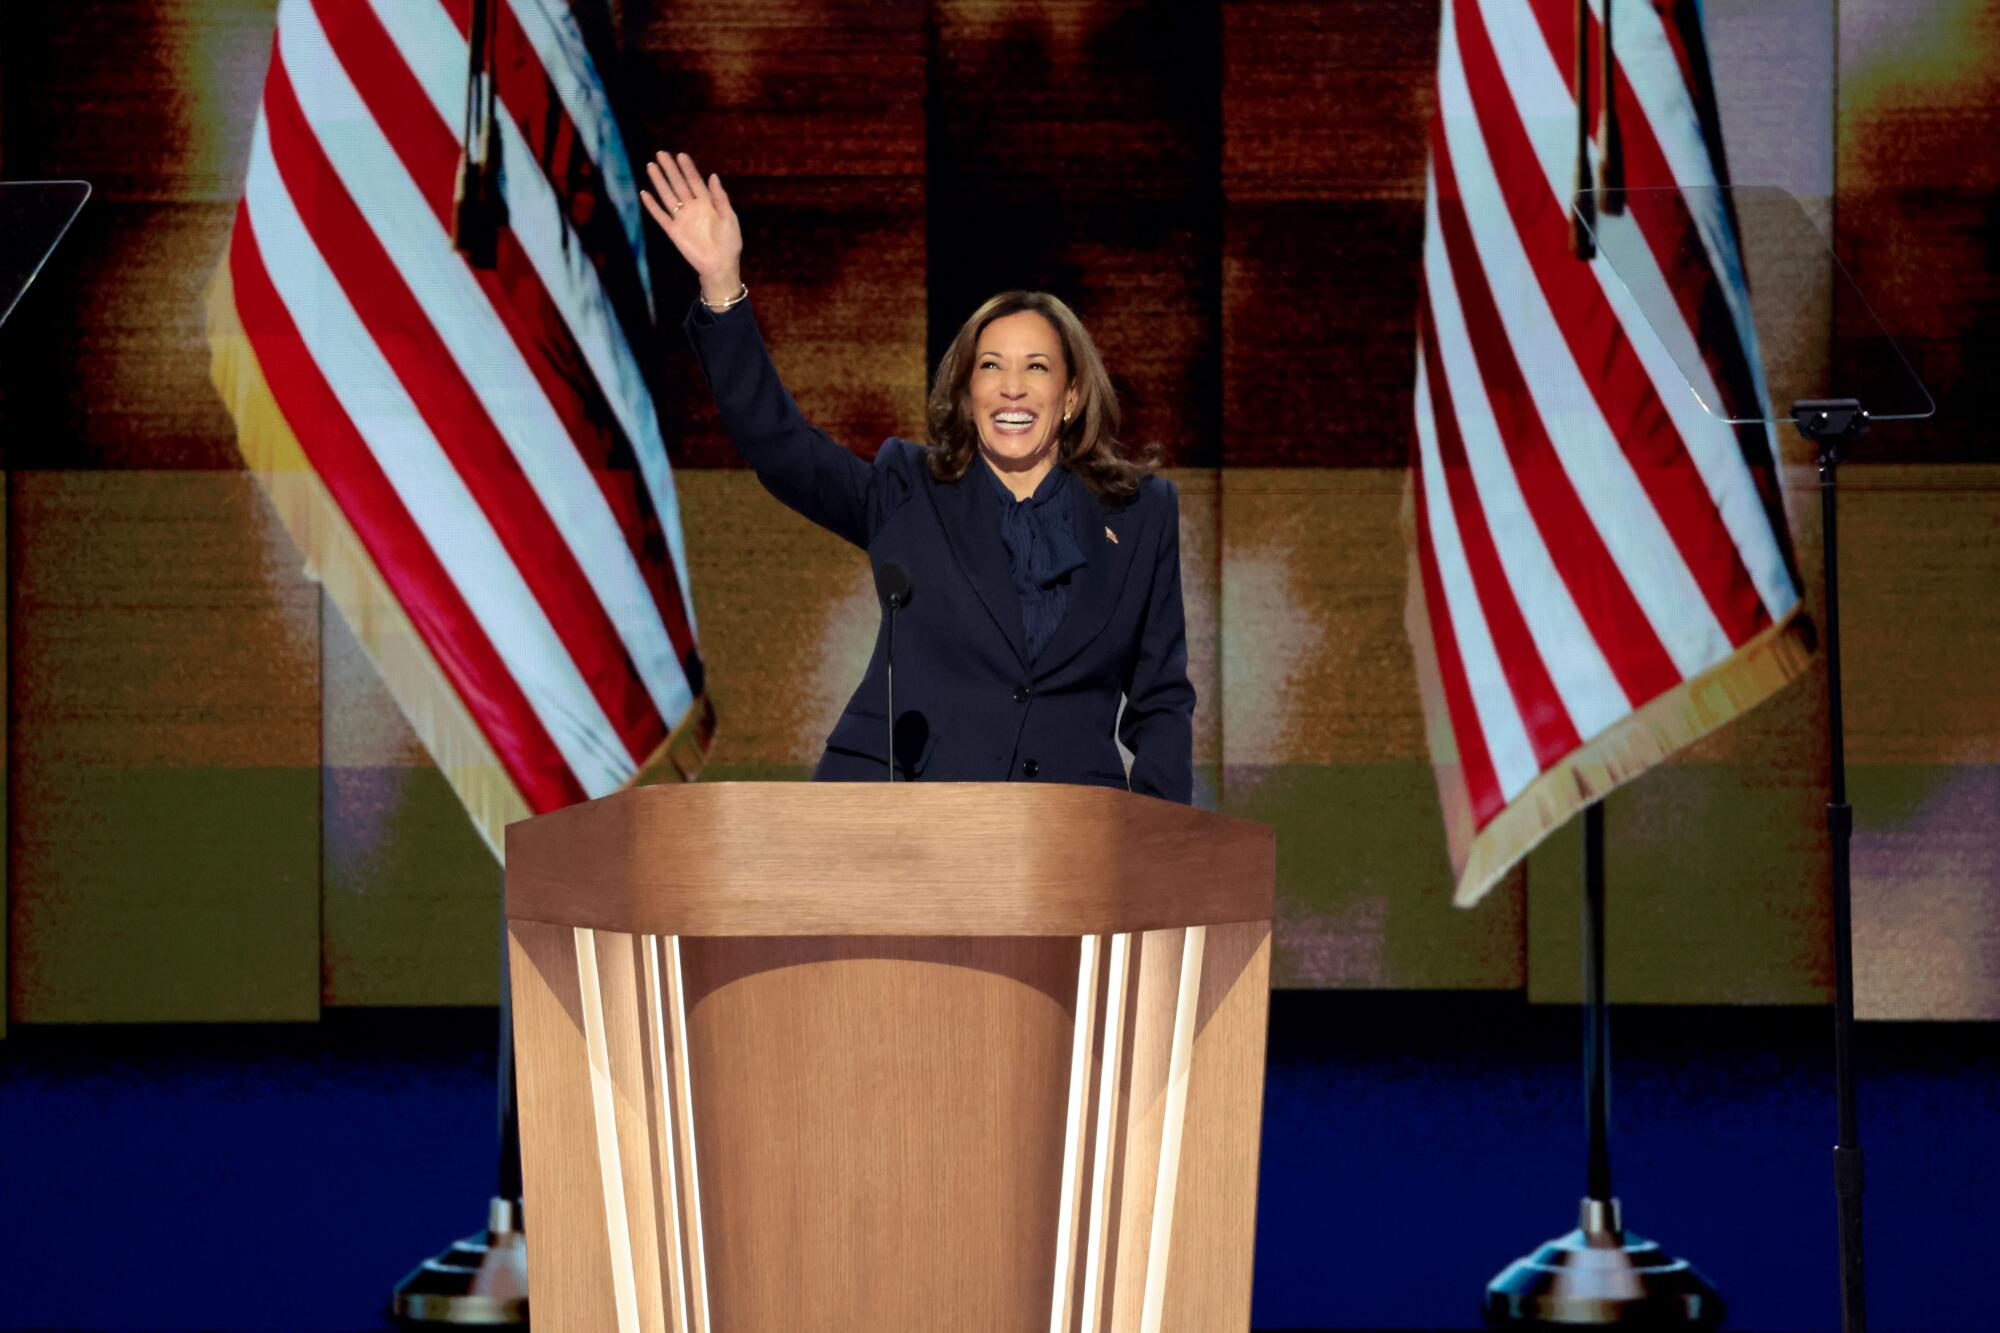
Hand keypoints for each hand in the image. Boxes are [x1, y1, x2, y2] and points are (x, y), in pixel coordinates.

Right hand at [640, 151, 742, 304]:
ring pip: (667, 196)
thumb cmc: (729, 242)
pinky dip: (652, 206)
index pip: (694, 181)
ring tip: (651, 166)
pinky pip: (660, 216)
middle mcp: (692, 208)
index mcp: (707, 203)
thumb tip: (712, 176)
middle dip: (670, 169)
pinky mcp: (674, 231)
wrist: (720, 265)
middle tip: (661, 153)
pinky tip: (644, 193)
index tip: (680, 155)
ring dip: (659, 181)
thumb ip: (720, 197)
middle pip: (678, 184)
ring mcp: (682, 219)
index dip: (687, 168)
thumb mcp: (729, 217)